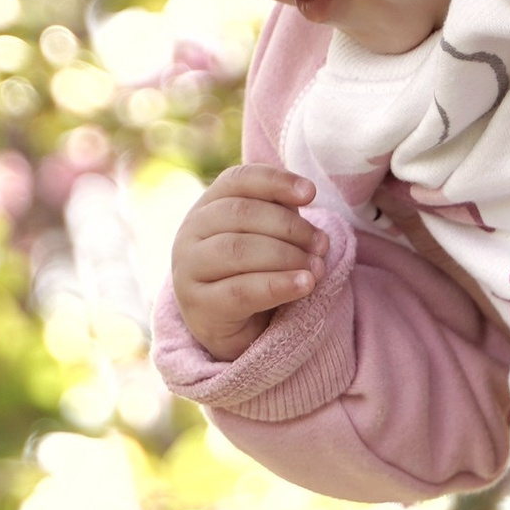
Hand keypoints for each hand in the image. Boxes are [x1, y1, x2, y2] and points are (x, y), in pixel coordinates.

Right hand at [169, 166, 322, 360]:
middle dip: (290, 227)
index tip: (311, 194)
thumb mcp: (267, 237)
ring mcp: (188, 270)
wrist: (232, 330)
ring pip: (238, 250)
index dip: (275, 181)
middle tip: (321, 244)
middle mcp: (190, 233)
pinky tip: (304, 284)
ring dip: (287, 256)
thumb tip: (306, 196)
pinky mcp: (198, 306)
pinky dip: (278, 285)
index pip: (237, 180)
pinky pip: (241, 291)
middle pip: (241, 213)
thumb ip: (281, 214)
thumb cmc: (254, 274)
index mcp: (207, 207)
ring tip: (317, 268)